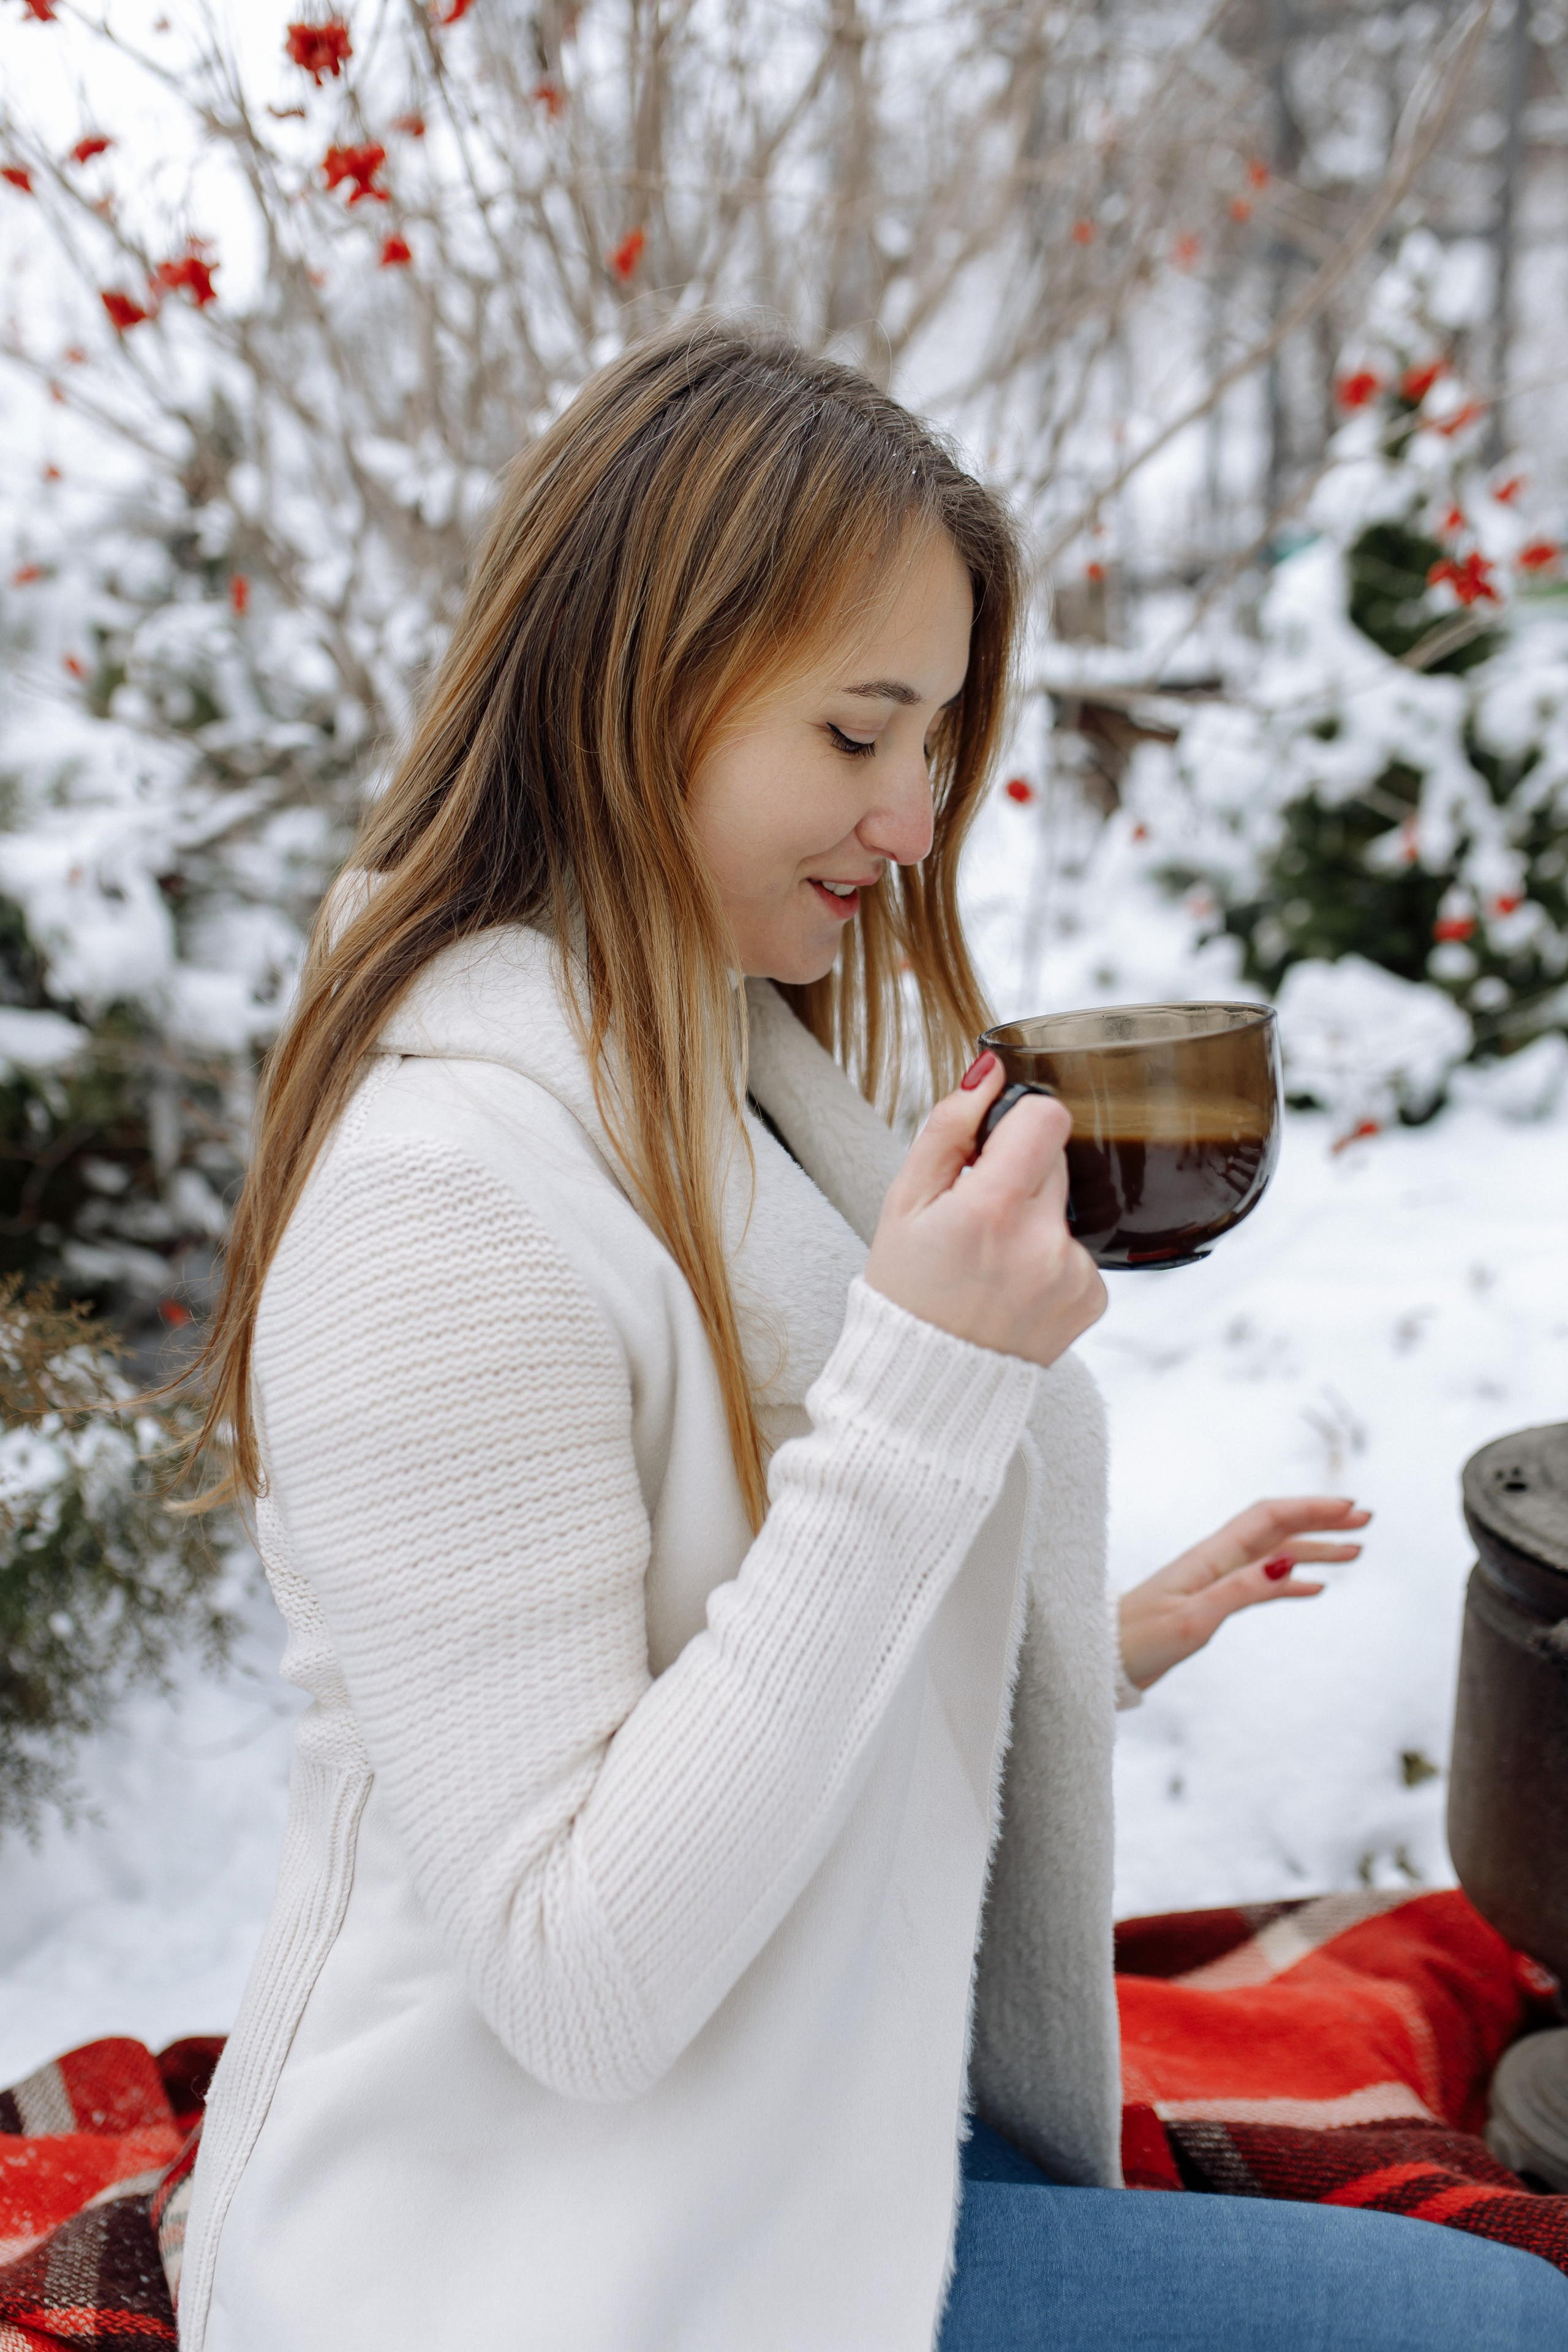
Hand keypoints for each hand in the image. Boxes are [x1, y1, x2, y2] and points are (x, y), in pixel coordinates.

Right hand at [865, 1052, 1105, 1369]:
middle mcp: (1043, 1242)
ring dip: (1037, 1216)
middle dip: (1021, 1172)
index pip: (1047, 1118)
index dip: (1018, 1122)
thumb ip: (949, 1128)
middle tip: (978, 1215)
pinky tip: (1015, 1285)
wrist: (926, 1386)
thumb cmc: (907, 1291)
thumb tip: (991, 1073)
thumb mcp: (904, 1202)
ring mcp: (1073, 1274)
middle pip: (1058, 1158)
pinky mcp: (1093, 1299)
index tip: (993, 1146)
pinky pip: (1081, 1248)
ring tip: (993, 1258)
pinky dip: (1052, 1256)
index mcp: (992, 1209)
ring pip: (1069, 1203)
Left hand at [1116, 1496, 1370, 1691]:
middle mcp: (1215, 1561)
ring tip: (1354, 1552)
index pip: (1268, 1518)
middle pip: (1276, 1529)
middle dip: (1321, 1521)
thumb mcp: (1193, 1619)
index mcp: (1211, 1557)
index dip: (1310, 1508)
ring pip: (1274, 1555)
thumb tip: (1287, 1562)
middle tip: (1365, 1521)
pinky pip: (1260, 1584)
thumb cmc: (1140, 1640)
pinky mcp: (1211, 1602)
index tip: (1348, 1508)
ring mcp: (1214, 1580)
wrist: (1103, 1660)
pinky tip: (1316, 1587)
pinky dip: (1291, 1582)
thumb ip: (1239, 1590)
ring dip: (1314, 1550)